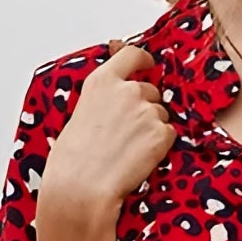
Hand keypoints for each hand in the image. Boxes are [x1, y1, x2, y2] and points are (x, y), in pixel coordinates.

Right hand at [40, 39, 177, 220]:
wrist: (82, 186)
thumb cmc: (73, 159)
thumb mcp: (81, 113)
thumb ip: (104, 100)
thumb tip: (117, 106)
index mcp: (102, 81)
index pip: (131, 54)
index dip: (143, 59)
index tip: (148, 64)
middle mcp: (127, 90)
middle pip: (150, 90)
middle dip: (145, 107)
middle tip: (129, 133)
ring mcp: (147, 110)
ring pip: (161, 114)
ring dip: (152, 129)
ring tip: (129, 150)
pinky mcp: (161, 133)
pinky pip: (168, 135)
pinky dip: (159, 146)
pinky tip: (139, 158)